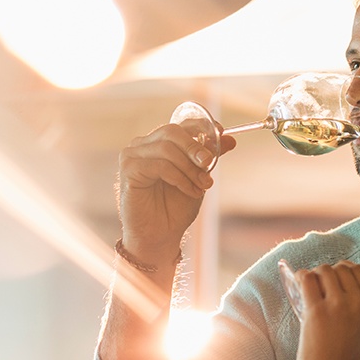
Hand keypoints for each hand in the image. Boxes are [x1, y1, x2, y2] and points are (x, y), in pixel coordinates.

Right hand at [116, 123, 235, 267]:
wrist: (161, 234)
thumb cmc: (176, 206)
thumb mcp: (198, 177)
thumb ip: (210, 158)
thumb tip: (230, 138)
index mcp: (159, 143)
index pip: (180, 124)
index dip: (201, 126)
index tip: (221, 133)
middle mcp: (143, 145)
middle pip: (172, 131)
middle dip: (195, 147)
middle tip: (209, 164)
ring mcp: (133, 156)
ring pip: (167, 149)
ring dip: (189, 168)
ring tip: (202, 186)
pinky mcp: (129, 170)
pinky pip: (160, 165)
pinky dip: (179, 178)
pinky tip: (189, 190)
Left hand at [295, 261, 359, 359]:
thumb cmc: (344, 358)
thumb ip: (354, 303)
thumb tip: (331, 279)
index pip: (359, 270)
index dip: (343, 271)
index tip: (333, 280)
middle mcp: (358, 301)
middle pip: (340, 267)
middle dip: (327, 274)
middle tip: (318, 289)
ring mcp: (338, 305)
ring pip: (323, 270)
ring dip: (313, 276)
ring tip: (308, 291)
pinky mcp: (317, 311)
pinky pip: (306, 279)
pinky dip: (300, 278)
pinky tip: (298, 287)